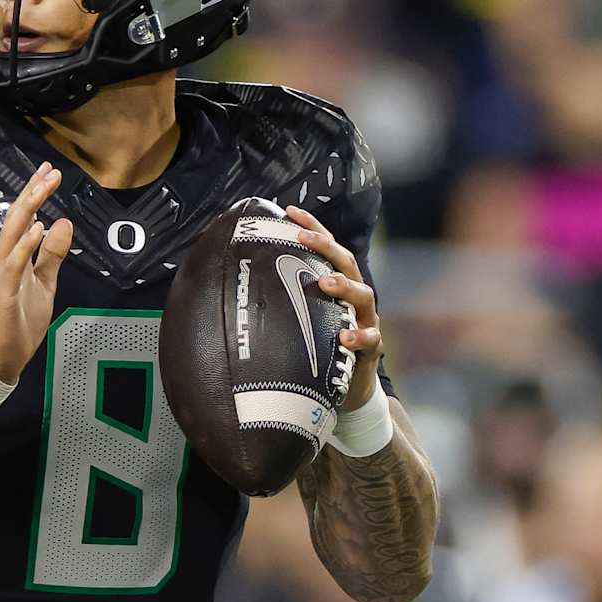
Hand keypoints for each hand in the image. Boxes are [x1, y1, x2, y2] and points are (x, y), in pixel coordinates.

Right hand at [0, 162, 73, 382]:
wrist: (0, 356)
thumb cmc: (19, 320)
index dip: (36, 194)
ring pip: (13, 234)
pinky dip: (25, 244)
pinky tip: (37, 227)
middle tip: (49, 170)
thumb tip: (63, 223)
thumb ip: (52, 255)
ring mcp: (1, 274)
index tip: (49, 172)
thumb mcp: (45, 283)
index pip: (25, 218)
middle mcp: (4, 259)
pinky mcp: (2, 292)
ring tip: (43, 188)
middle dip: (33, 193)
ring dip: (28, 209)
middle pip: (18, 219)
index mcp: (13, 256)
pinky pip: (14, 263)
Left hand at [285, 205, 381, 411]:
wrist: (345, 389)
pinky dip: (360, 336)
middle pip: (346, 264)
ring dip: (344, 286)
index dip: (312, 228)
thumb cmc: (317, 348)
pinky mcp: (371, 349)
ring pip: (363, 296)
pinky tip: (345, 336)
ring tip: (325, 282)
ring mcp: (365, 321)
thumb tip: (230, 288)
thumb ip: (279, 303)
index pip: (326, 250)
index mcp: (337, 286)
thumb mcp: (300, 321)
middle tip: (303, 239)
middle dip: (326, 248)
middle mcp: (353, 298)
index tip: (290, 212)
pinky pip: (370, 340)